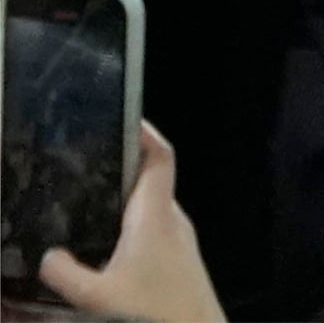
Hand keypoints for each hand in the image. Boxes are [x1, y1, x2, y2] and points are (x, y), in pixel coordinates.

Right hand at [30, 121, 215, 322]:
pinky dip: (128, 228)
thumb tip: (46, 257)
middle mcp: (173, 221)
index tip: (123, 118)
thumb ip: (66, 275)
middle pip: (150, 181)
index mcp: (157, 216)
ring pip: (149, 210)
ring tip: (85, 202)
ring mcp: (179, 242)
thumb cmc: (156, 314)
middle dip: (120, 169)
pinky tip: (103, 248)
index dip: (145, 133)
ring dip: (123, 202)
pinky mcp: (178, 263)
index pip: (160, 158)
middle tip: (84, 164)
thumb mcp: (97, 298)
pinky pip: (151, 232)